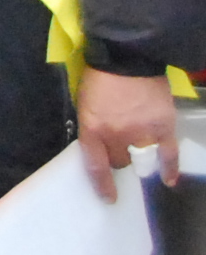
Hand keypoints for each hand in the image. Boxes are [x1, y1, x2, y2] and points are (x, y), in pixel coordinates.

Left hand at [79, 67, 184, 200]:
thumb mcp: (85, 103)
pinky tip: (169, 180)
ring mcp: (142, 133)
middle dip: (119, 157)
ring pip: (142, 159)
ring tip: (138, 151)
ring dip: (139, 157)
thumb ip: (92, 126)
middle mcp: (117, 136)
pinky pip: (168, 155)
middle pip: (120, 161)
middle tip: (120, 149)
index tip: (108, 198)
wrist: (127, 56)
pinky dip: (170, 169)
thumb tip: (100, 146)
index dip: (102, 185)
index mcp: (93, 128)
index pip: (96, 165)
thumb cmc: (100, 77)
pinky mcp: (164, 127)